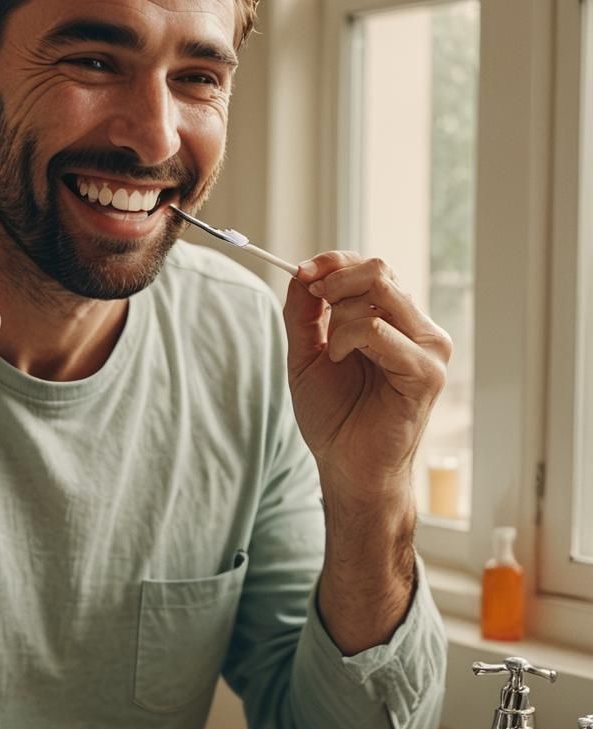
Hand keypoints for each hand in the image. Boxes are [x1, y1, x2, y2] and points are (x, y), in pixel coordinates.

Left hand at [283, 252, 451, 502]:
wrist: (346, 466)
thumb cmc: (333, 415)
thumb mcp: (306, 353)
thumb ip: (304, 312)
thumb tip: (300, 271)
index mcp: (394, 320)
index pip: (369, 266)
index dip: (332, 262)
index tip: (301, 273)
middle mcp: (417, 327)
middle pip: (377, 268)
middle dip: (333, 282)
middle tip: (315, 307)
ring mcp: (428, 347)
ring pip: (378, 291)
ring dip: (339, 317)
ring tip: (335, 355)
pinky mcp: (427, 371)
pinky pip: (377, 329)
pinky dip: (348, 340)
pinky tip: (342, 363)